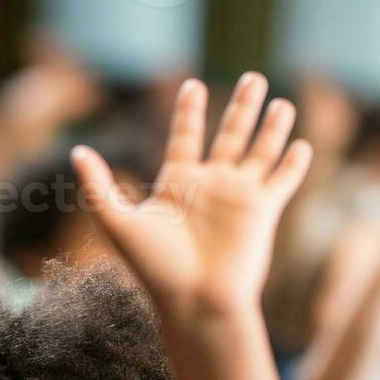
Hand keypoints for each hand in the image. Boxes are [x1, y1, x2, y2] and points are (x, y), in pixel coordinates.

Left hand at [71, 72, 311, 320]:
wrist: (194, 301)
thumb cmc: (155, 268)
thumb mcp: (118, 222)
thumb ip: (98, 186)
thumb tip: (77, 152)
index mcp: (178, 184)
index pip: (185, 136)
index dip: (189, 112)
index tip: (192, 85)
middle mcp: (211, 186)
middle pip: (229, 135)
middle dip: (242, 106)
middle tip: (253, 77)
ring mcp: (239, 197)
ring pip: (260, 151)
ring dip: (272, 127)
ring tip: (281, 102)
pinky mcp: (263, 212)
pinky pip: (282, 181)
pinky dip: (293, 163)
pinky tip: (302, 144)